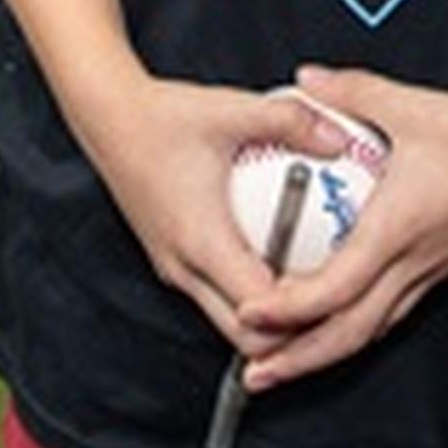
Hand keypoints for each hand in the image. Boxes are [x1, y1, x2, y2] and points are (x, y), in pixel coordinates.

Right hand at [66, 75, 358, 354]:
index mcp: (202, 243)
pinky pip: (217, 294)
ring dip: (271, 317)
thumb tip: (340, 139)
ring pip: (229, 321)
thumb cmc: (163, 116)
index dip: (302, 318)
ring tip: (317, 287)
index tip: (341, 298)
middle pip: (246, 337)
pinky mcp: (172, 260)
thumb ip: (291, 121)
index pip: (259, 316)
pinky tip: (282, 257)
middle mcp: (184, 268)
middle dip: (292, 333)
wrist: (106, 116)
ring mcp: (175, 269)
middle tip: (337, 301)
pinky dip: (251, 292)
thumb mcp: (233, 110)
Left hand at [232, 62, 447, 390]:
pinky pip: (394, 313)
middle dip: (298, 361)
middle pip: (350, 333)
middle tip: (253, 374)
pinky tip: (334, 325)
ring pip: (373, 331)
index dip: (288, 309)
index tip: (248, 314)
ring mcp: (431, 273)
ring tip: (283, 363)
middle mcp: (413, 262)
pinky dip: (357, 327)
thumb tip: (303, 80)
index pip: (336, 287)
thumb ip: (352, 93)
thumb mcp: (413, 105)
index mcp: (399, 228)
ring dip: (325, 353)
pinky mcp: (443, 271)